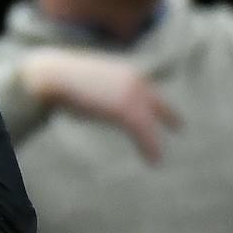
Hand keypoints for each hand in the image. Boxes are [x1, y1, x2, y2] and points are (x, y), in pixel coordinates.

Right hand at [18, 47, 180, 161]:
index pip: (148, 88)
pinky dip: (150, 148)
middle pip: (157, 103)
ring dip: (153, 142)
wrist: (53, 76)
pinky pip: (145, 134)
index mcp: (126, 72)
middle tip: (178, 127)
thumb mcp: (86, 81)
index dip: (155, 101)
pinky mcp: (128, 111)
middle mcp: (135, 81)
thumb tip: (95, 105)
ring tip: (157, 158)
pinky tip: (154, 161)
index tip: (161, 111)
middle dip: (169, 115)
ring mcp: (133, 95)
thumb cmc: (60, 79)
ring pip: (151, 123)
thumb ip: (98, 91)